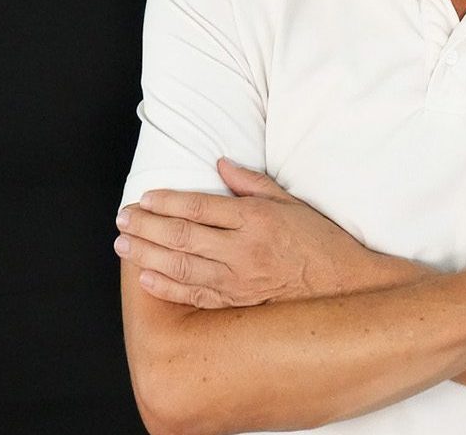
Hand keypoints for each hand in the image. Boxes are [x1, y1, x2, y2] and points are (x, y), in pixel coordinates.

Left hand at [114, 158, 398, 307]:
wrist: (342, 285)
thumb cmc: (318, 240)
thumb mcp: (290, 201)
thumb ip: (252, 182)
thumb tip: (220, 163)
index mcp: (256, 219)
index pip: (200, 207)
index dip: (168, 202)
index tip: (145, 197)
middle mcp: (243, 250)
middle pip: (183, 236)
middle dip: (147, 226)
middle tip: (123, 217)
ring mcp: (238, 280)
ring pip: (181, 267)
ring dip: (147, 254)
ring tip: (123, 243)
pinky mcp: (237, 303)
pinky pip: (194, 296)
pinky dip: (166, 287)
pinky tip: (146, 277)